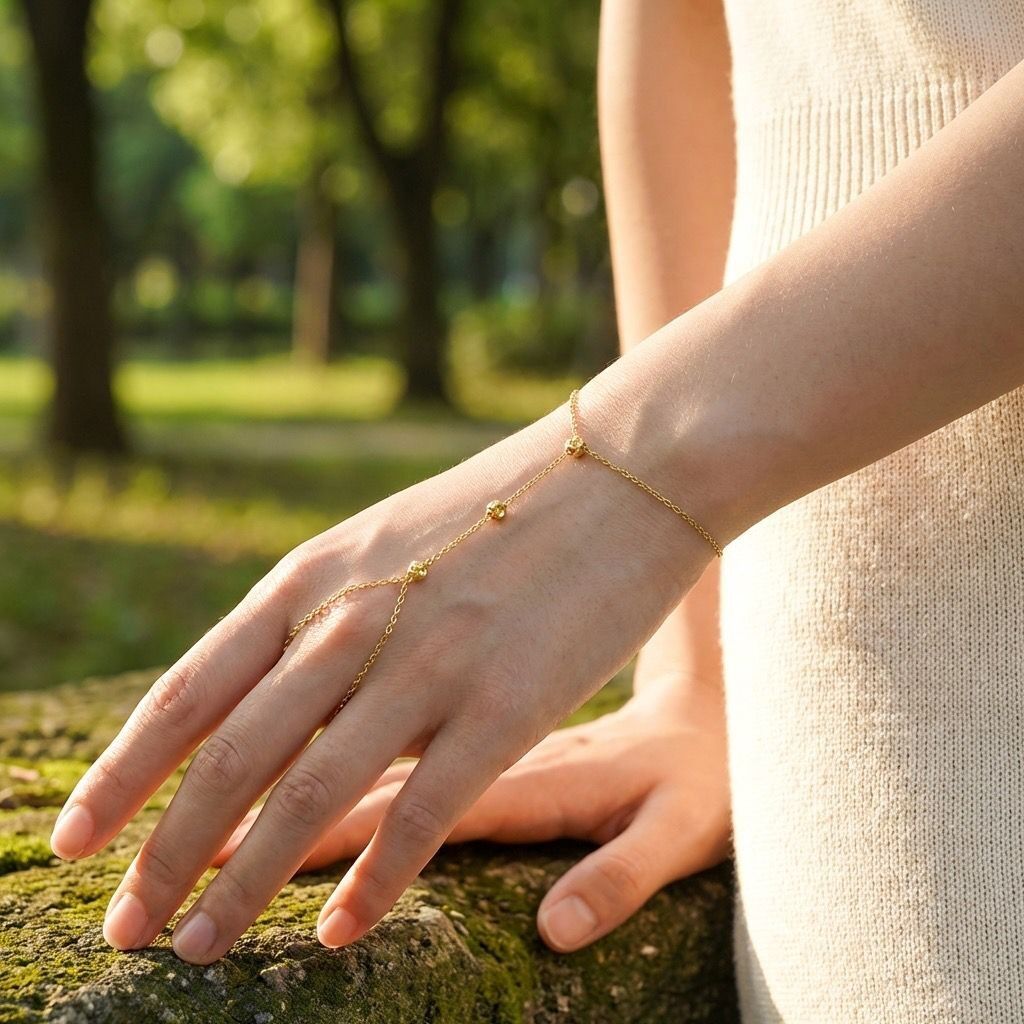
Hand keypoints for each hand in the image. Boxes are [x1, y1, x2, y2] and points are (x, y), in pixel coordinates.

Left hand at [49, 389, 717, 964]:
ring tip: (196, 950)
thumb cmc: (506, 504)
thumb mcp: (386, 540)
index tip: (72, 840)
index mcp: (317, 575)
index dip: (123, 773)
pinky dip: (371, 882)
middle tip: (121, 925)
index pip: (189, 689)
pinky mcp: (509, 703)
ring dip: (242, 885)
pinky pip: (422, 813)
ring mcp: (430, 662)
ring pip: (309, 796)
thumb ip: (323, 611)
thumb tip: (266, 689)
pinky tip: (339, 933)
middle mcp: (355, 620)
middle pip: (231, 757)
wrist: (628, 466)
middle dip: (163, 852)